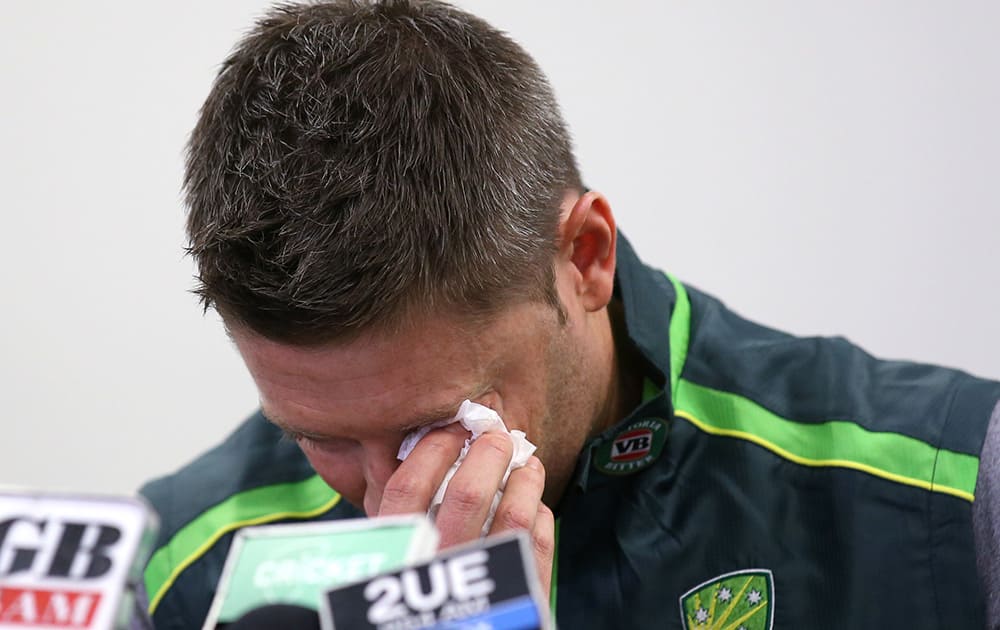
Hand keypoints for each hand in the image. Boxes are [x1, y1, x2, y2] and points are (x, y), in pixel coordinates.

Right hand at [376, 423, 555, 596]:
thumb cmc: (415, 611)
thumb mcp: (389, 573)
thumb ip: (396, 534)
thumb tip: (417, 467)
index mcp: (397, 561)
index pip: (407, 492)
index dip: (431, 451)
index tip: (449, 428)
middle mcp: (436, 573)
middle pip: (464, 497)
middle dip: (486, 455)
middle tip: (496, 434)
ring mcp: (482, 590)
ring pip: (509, 519)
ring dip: (523, 481)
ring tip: (527, 461)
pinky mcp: (522, 602)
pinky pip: (536, 551)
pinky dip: (540, 518)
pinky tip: (537, 503)